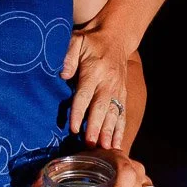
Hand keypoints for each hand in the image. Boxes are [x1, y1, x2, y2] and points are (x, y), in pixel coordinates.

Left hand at [62, 24, 129, 147]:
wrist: (116, 37)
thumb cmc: (91, 40)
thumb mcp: (76, 40)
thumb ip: (69, 56)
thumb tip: (62, 74)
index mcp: (94, 71)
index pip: (84, 95)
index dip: (79, 112)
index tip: (74, 128)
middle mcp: (108, 82)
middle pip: (101, 108)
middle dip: (96, 127)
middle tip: (90, 144)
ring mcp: (118, 89)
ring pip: (114, 114)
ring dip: (110, 132)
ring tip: (106, 149)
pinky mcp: (123, 93)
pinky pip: (123, 114)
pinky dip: (120, 129)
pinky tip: (117, 144)